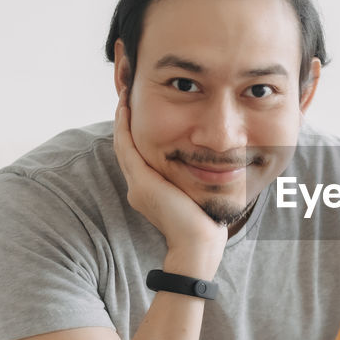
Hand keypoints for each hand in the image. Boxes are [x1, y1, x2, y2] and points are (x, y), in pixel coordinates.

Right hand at [113, 89, 227, 273]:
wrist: (199, 244)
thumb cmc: (206, 222)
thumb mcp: (198, 194)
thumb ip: (196, 178)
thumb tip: (216, 163)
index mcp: (149, 189)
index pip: (137, 154)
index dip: (134, 132)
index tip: (138, 110)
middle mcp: (138, 186)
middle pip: (126, 146)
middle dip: (125, 121)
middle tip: (125, 95)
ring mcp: (137, 184)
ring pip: (123, 144)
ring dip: (122, 119)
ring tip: (124, 96)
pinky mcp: (142, 182)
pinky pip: (127, 147)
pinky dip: (125, 127)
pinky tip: (127, 109)